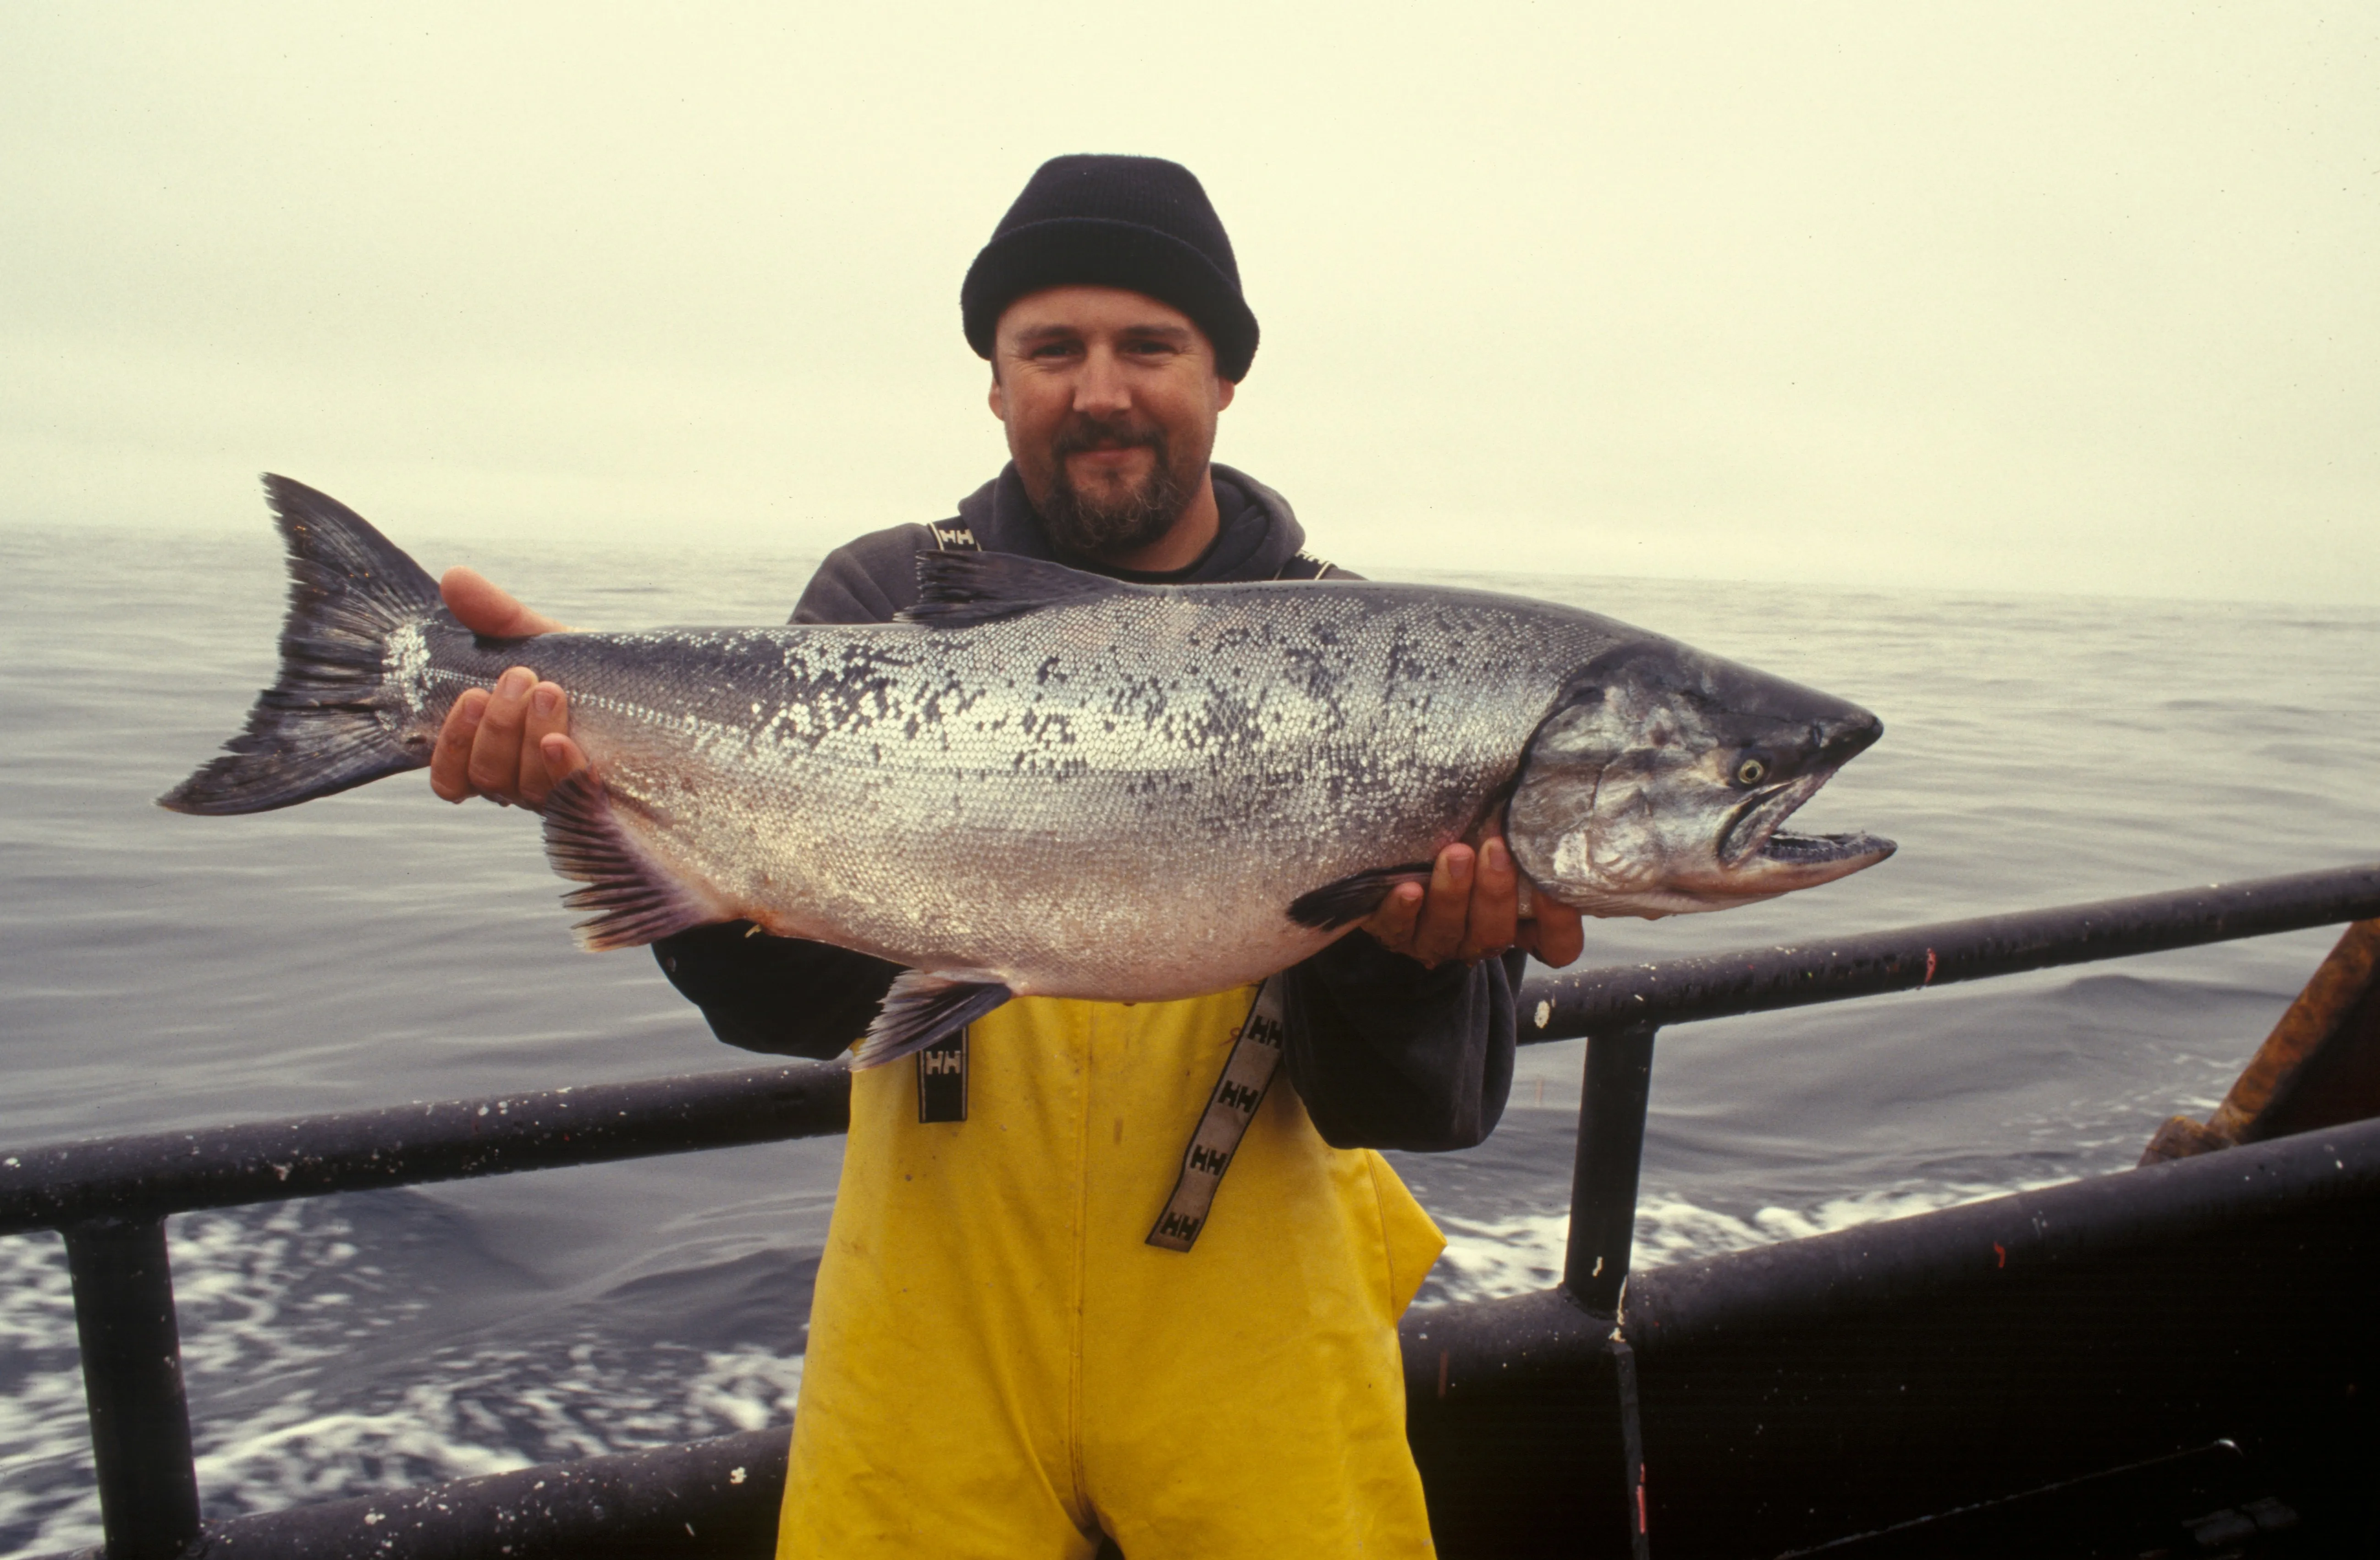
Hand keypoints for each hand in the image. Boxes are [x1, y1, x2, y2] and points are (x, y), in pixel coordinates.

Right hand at [426, 567, 589, 809]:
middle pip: (488, 777)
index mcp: (500, 753)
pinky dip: (560, 769)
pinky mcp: (603, 804)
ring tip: (550, 690)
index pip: (450, 777)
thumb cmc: (593, 674)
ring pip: (524, 788)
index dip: (452, 745)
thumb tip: (454, 577)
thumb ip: (498, 616)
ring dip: (527, 737)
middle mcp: (524, 783)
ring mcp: (563, 797)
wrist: (664, 695)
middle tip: (521, 677)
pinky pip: (570, 802)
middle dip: (498, 726)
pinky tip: (562, 742)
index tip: (472, 697)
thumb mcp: (545, 641)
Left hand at [1358, 824, 1585, 969]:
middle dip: (1495, 892)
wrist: (1401, 862)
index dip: (1557, 925)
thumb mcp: (1498, 843)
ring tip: (1455, 854)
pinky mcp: (1394, 933)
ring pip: (1448, 931)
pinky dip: (1403, 910)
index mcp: (1518, 924)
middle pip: (1494, 934)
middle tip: (1495, 848)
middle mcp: (1478, 938)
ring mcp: (1435, 941)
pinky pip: (1397, 930)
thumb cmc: (1466, 842)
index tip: (1553, 890)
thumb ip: (1521, 835)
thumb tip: (1541, 799)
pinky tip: (1408, 889)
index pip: (1556, 945)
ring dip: (1452, 894)